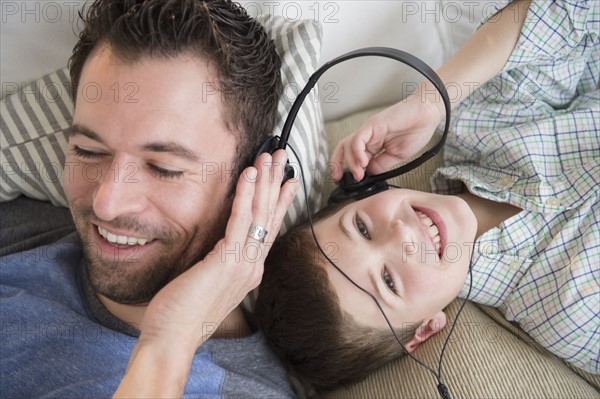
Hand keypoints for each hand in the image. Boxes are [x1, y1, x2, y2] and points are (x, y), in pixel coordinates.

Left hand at [138, 150, 296, 349]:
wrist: (172, 339)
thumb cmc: (182, 314)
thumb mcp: (208, 284)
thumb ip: (218, 265)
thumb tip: (216, 250)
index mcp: (248, 272)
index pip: (268, 230)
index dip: (279, 204)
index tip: (287, 183)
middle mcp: (252, 267)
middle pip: (269, 217)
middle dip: (276, 184)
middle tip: (282, 157)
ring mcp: (243, 264)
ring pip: (260, 215)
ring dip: (266, 182)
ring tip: (271, 157)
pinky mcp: (228, 261)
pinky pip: (240, 222)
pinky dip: (246, 196)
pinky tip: (249, 175)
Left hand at [330, 92, 444, 181]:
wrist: (428, 115)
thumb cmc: (416, 131)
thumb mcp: (396, 156)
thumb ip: (381, 165)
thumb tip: (368, 175)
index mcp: (373, 144)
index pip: (352, 157)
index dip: (345, 169)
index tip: (345, 182)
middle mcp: (368, 137)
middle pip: (343, 149)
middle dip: (337, 164)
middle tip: (340, 179)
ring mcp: (369, 130)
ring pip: (348, 145)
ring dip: (351, 162)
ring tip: (359, 175)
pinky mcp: (373, 124)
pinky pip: (358, 138)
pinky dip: (357, 151)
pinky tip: (363, 163)